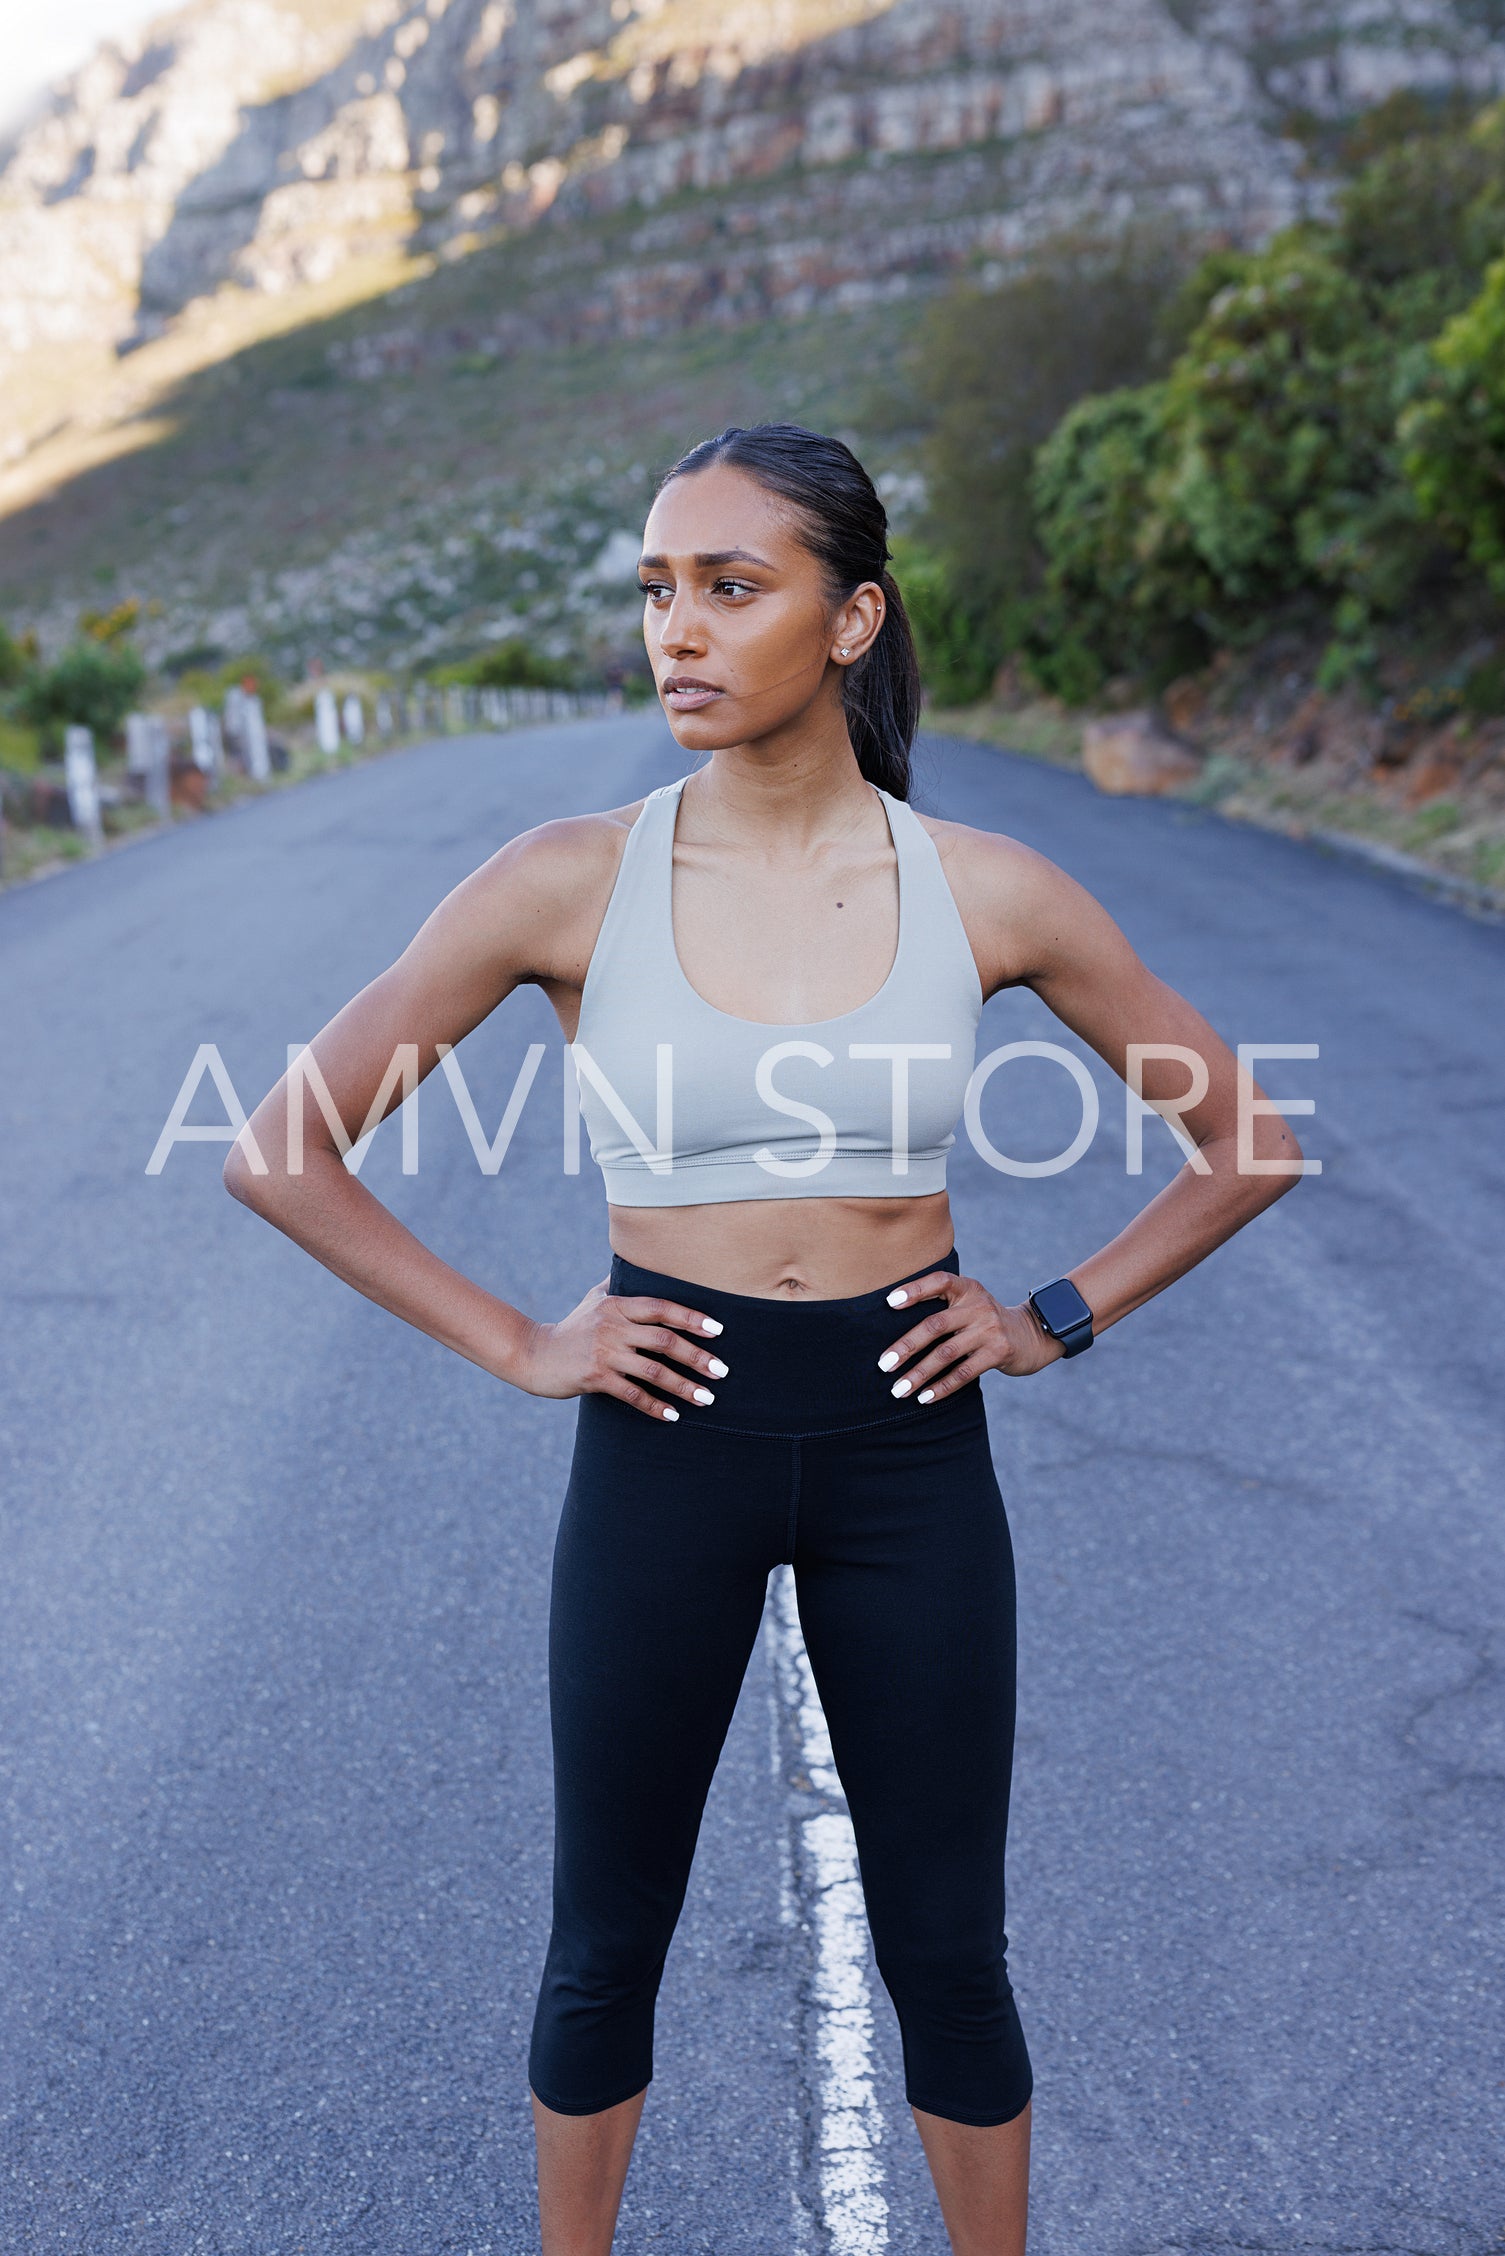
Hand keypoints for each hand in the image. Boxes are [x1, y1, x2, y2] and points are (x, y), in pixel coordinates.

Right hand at [514, 1277, 727, 1421]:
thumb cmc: (571, 1328)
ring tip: (706, 1398)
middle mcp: (612, 1326)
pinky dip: (655, 1406)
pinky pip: (632, 1394)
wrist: (534, 1355)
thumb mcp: (593, 1300)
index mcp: (617, 1305)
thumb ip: (618, 1286)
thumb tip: (639, 1262)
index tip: (718, 1330)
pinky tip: (673, 1415)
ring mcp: (604, 1353)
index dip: (691, 1317)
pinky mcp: (595, 1377)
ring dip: (683, 1386)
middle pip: (664, 1340)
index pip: (661, 1308)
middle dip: (697, 1356)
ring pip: (653, 1371)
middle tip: (721, 1370)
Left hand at [877, 1270, 1061, 1401]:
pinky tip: (925, 1397)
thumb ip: (943, 1308)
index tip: (889, 1302)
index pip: (939, 1281)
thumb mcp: (969, 1304)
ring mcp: (990, 1329)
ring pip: (946, 1354)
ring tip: (899, 1389)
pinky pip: (964, 1373)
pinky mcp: (999, 1352)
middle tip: (884, 1365)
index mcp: (967, 1288)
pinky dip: (942, 1387)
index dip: (914, 1290)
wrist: (1031, 1335)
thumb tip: (896, 1333)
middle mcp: (978, 1305)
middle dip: (906, 1346)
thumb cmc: (984, 1322)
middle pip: (935, 1325)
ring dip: (919, 1374)